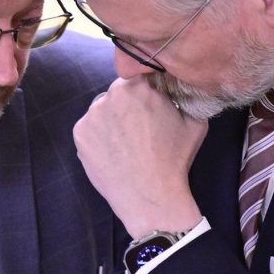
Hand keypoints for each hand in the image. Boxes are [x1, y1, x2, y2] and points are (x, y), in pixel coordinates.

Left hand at [74, 76, 208, 237]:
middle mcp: (110, 94)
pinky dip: (98, 137)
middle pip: (118, 93)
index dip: (145, 92)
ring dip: (111, 120)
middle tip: (138, 129)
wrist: (151, 196)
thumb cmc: (175, 158)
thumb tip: (180, 87)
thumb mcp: (194, 121)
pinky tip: (113, 152)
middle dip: (127, 106)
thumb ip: (183, 96)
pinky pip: (89, 128)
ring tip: (125, 143)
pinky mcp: (79, 134)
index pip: (138, 77)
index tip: (149, 108)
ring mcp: (91, 114)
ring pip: (102, 110)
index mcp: (138, 86)